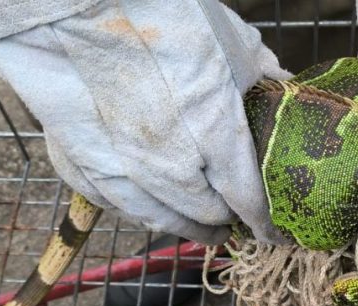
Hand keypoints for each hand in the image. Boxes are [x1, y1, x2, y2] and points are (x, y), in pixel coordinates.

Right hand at [0, 0, 290, 243]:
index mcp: (212, 126)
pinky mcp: (75, 151)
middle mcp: (167, 155)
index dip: (262, 220)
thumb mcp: (226, 37)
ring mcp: (117, 159)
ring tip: (200, 231)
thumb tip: (283, 88)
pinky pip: (107, 198)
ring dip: (182, 226)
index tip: (273, 232)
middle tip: (236, 226)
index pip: (245, 195)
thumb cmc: (158, 7)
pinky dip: (132, 209)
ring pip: (155, 214)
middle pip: (204, 210)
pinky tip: (145, 211)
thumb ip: (257, 73)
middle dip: (225, 222)